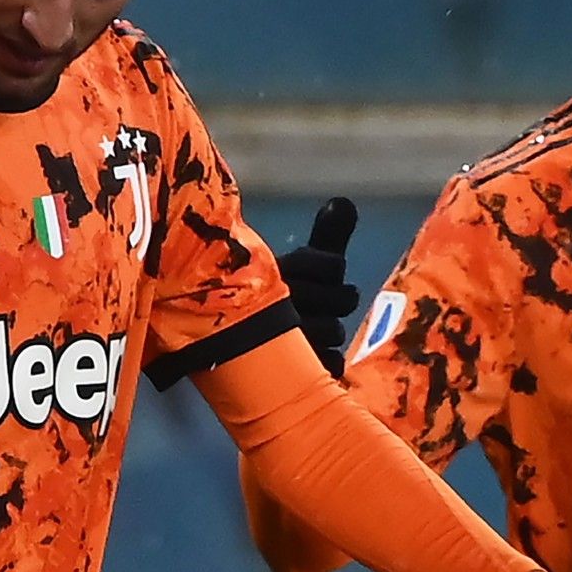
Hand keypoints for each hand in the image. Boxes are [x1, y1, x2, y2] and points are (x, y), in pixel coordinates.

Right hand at [276, 197, 359, 377]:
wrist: (226, 344)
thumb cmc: (275, 297)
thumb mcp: (302, 263)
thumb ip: (327, 235)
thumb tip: (344, 201)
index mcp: (278, 271)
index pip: (333, 264)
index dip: (330, 268)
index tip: (317, 272)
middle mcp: (275, 301)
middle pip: (343, 299)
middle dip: (336, 300)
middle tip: (320, 304)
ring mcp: (278, 338)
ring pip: (335, 331)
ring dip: (330, 331)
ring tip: (310, 330)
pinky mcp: (285, 370)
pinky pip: (330, 362)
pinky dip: (328, 359)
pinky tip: (312, 356)